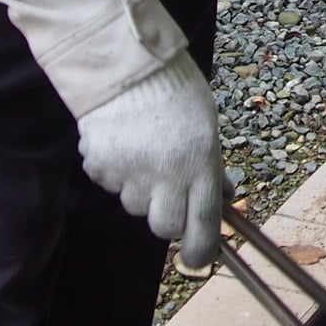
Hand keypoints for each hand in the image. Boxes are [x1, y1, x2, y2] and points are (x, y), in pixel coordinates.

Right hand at [77, 54, 222, 267]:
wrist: (127, 66)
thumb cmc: (176, 93)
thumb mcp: (207, 129)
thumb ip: (212, 169)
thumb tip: (225, 200)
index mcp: (199, 164)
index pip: (203, 223)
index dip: (201, 249)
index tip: (199, 259)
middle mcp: (166, 174)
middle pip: (164, 226)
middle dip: (167, 217)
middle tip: (167, 191)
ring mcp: (130, 173)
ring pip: (136, 206)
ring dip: (141, 191)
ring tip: (144, 153)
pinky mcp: (101, 167)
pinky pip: (111, 186)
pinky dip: (117, 174)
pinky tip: (123, 145)